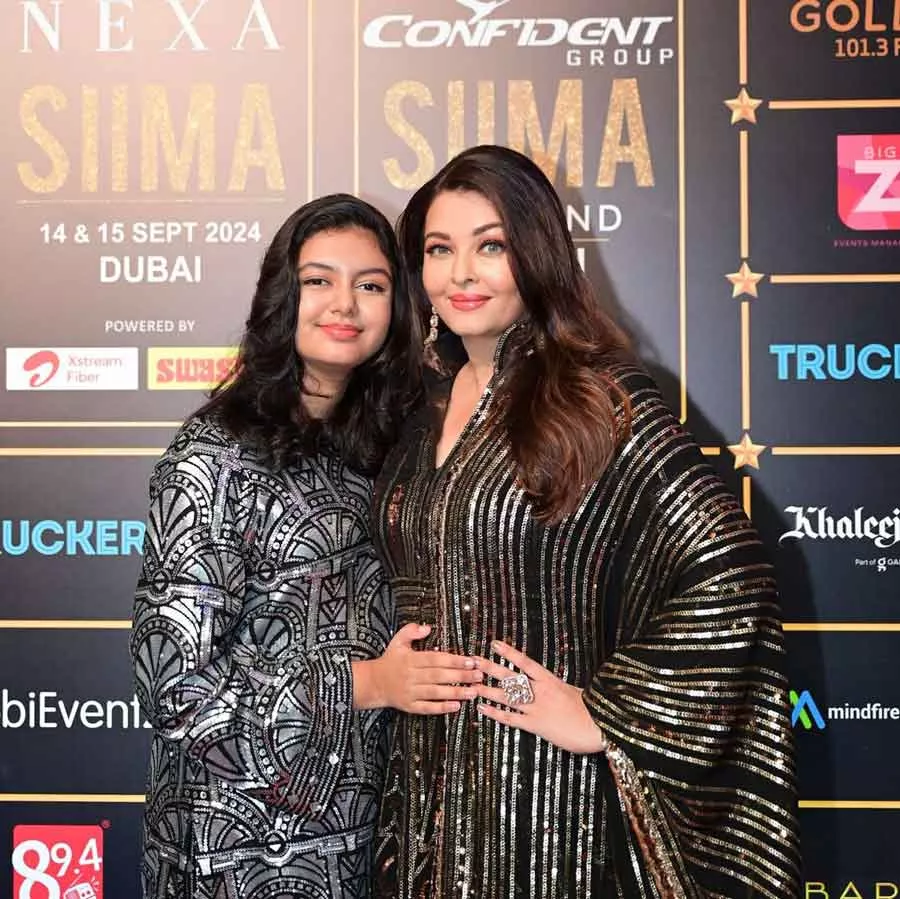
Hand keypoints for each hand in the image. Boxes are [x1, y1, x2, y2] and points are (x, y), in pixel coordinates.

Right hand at [353, 623, 481, 713]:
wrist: (373, 683)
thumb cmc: (390, 660)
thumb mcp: (397, 641)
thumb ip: (411, 631)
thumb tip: (427, 627)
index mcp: (410, 659)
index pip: (435, 659)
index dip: (454, 660)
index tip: (471, 661)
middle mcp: (411, 676)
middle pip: (439, 676)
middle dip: (460, 676)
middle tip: (479, 676)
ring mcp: (410, 692)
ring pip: (435, 693)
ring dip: (455, 693)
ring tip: (473, 692)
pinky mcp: (409, 706)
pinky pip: (427, 708)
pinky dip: (441, 708)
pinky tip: (456, 706)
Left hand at [474, 640, 606, 753]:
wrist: (599, 727)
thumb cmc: (591, 709)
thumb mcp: (574, 691)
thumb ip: (557, 687)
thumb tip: (548, 684)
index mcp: (550, 680)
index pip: (525, 662)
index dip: (508, 653)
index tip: (494, 644)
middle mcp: (540, 692)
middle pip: (510, 677)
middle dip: (491, 668)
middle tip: (473, 661)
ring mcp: (536, 708)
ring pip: (506, 697)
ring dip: (488, 690)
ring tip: (472, 685)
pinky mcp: (535, 725)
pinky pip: (511, 718)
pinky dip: (495, 713)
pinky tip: (483, 709)